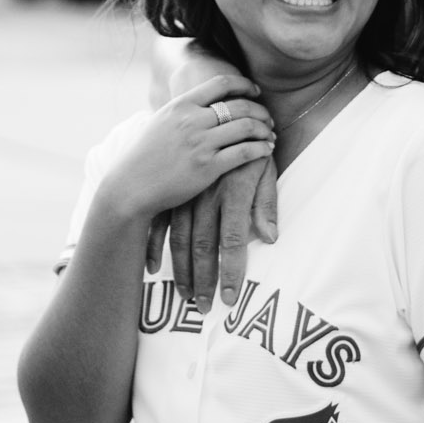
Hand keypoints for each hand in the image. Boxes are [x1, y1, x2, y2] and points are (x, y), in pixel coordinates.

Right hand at [96, 76, 274, 224]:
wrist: (131, 187)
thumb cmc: (145, 156)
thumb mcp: (161, 121)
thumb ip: (183, 109)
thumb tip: (202, 98)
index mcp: (181, 105)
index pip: (221, 83)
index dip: (245, 85)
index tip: (255, 92)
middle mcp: (192, 120)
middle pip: (239, 105)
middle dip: (260, 111)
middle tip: (268, 119)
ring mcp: (200, 143)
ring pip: (246, 127)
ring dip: (264, 130)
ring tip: (269, 135)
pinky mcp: (208, 167)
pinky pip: (244, 152)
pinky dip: (261, 149)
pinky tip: (266, 151)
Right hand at [153, 155, 278, 308]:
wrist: (218, 113)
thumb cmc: (249, 148)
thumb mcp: (264, 170)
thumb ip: (266, 202)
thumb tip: (270, 238)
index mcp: (232, 189)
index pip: (233, 239)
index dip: (232, 271)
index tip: (231, 299)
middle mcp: (207, 194)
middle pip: (203, 245)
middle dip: (204, 280)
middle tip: (204, 309)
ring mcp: (187, 192)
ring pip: (180, 238)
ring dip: (182, 270)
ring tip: (186, 297)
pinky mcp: (173, 189)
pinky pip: (160, 222)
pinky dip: (154, 245)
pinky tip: (152, 268)